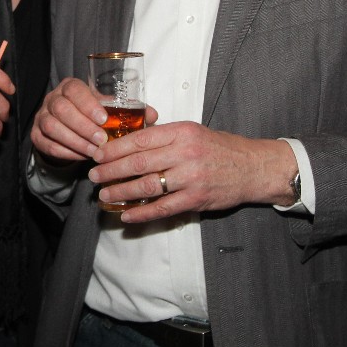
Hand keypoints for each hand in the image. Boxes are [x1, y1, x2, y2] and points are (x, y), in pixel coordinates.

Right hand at [31, 77, 159, 163]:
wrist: (71, 130)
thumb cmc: (93, 116)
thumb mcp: (108, 109)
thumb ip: (129, 110)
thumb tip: (153, 114)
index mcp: (71, 87)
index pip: (74, 89)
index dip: (87, 104)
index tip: (103, 119)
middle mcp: (53, 98)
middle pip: (60, 108)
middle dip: (82, 126)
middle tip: (101, 140)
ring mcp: (42, 116)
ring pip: (51, 126)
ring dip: (75, 140)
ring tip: (94, 152)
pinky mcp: (36, 135)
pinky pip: (47, 144)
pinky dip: (66, 152)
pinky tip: (82, 156)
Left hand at [88, 122, 296, 222]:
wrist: (252, 167)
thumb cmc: (218, 148)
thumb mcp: (191, 132)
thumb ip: (163, 137)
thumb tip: (127, 143)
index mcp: (181, 131)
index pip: (139, 139)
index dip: (114, 148)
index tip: (97, 154)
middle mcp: (185, 152)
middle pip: (139, 163)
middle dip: (111, 171)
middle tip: (93, 176)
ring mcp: (191, 177)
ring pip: (147, 186)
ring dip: (121, 192)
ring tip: (105, 195)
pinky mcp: (196, 198)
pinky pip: (163, 208)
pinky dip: (142, 212)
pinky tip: (127, 215)